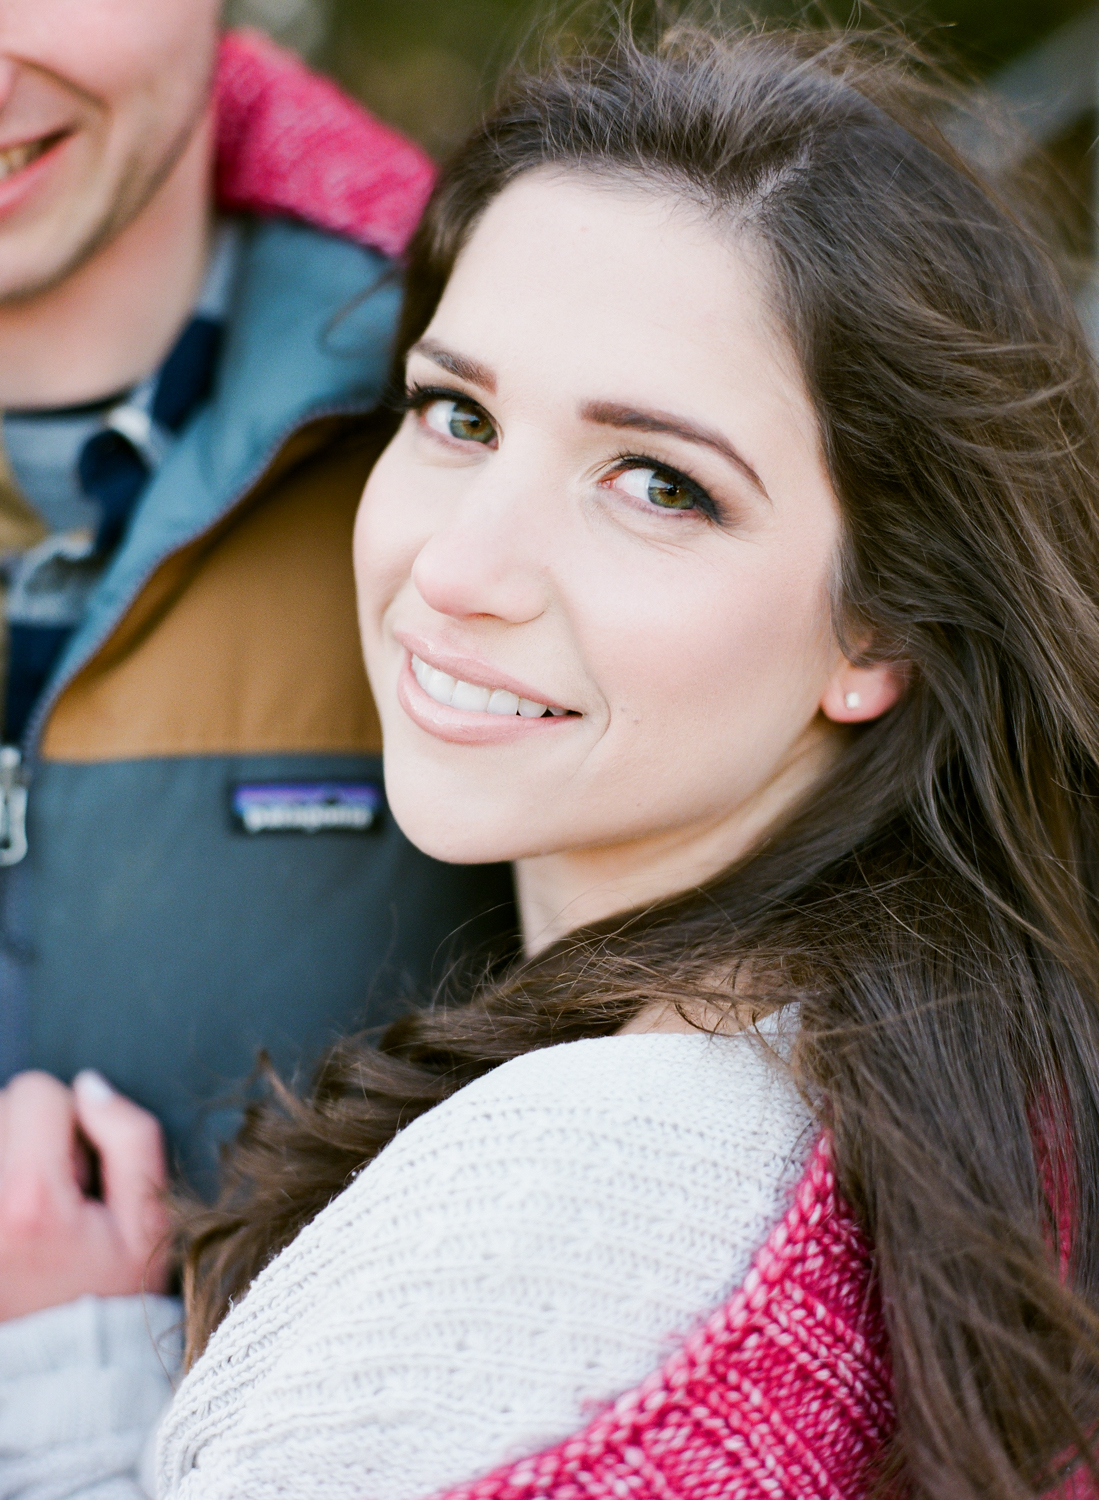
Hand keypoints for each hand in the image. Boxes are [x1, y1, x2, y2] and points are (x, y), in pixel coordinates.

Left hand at [0, 1069, 170, 1319]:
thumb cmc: (109, 1297)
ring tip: (26, 1212)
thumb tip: (90, 1087)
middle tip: (52, 1198)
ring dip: (8, 1157)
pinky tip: (14, 1221)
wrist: (60, 1374)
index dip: (70, 1121)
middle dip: (29, 1136)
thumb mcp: (148, 1221)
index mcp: (29, 1199)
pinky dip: (1, 1177)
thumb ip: (131, 1138)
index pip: (36, 1091)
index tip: (78, 1176)